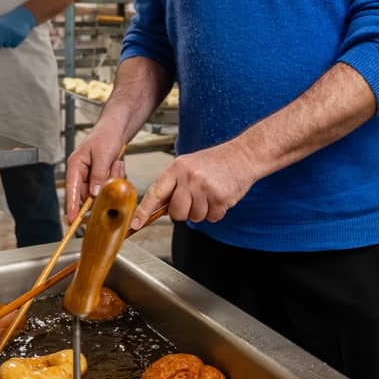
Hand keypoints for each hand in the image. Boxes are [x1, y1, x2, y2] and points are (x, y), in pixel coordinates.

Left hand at [0, 5, 35, 51]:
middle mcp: (3, 31)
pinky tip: (15, 36)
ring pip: (6, 46)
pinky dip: (13, 43)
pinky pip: (13, 45)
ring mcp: (11, 34)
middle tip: (2, 38)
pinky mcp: (19, 37)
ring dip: (7, 42)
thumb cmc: (8, 20)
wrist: (22, 16)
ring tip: (10, 34)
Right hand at [65, 128, 127, 221]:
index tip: (72, 219)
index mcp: (76, 165)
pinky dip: (116, 175)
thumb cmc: (106, 135)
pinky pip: (109, 184)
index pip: (71, 189)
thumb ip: (98, 174)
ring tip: (116, 161)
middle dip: (102, 187)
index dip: (71, 206)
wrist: (118, 127)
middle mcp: (82, 172)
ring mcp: (92, 174)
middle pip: (89, 192)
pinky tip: (118, 162)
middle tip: (112, 169)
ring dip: (111, 178)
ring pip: (101, 189)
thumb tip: (94, 193)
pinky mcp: (102, 175)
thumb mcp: (103, 154)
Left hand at [131, 142, 258, 229]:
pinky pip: (212, 218)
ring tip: (210, 194)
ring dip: (203, 211)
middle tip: (195, 198)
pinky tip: (220, 196)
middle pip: (177, 213)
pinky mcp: (221, 198)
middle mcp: (189, 177)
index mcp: (177, 168)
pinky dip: (216, 212)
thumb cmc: (215, 161)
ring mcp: (205, 188)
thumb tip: (158, 207)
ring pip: (195, 217)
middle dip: (184, 211)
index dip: (143, 211)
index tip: (135, 224)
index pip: (155, 192)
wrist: (243, 154)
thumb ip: (173, 184)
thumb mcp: (188, 165)